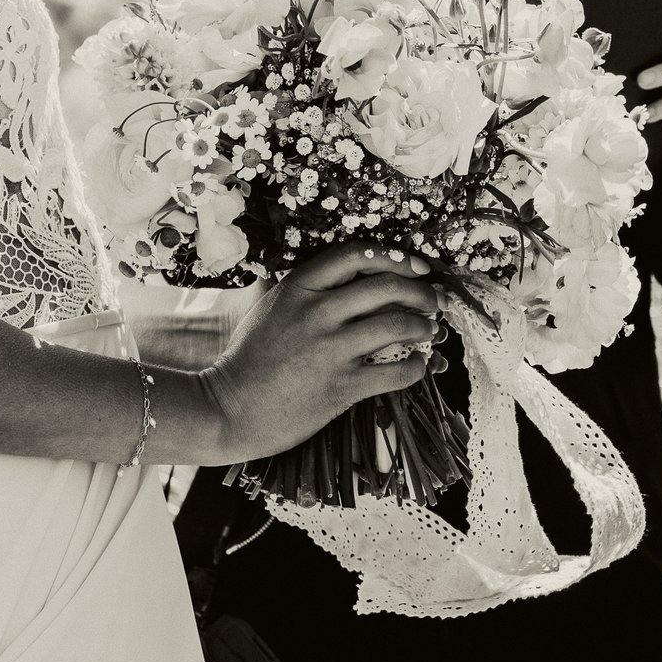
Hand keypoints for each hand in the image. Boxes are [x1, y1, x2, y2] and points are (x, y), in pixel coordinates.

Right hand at [200, 245, 439, 460]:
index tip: (415, 265)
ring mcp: (330, 349)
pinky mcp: (341, 386)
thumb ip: (306, 289)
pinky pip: (396, 372)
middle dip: (421, 291)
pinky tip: (419, 366)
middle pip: (387, 286)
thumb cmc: (249, 359)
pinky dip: (417, 367)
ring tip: (429, 330)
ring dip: (424, 326)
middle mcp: (317, 312)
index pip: (357, 254)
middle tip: (433, 301)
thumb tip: (349, 277)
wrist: (228, 407)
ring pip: (398, 325)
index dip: (394, 256)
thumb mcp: (271, 307)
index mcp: (299, 287)